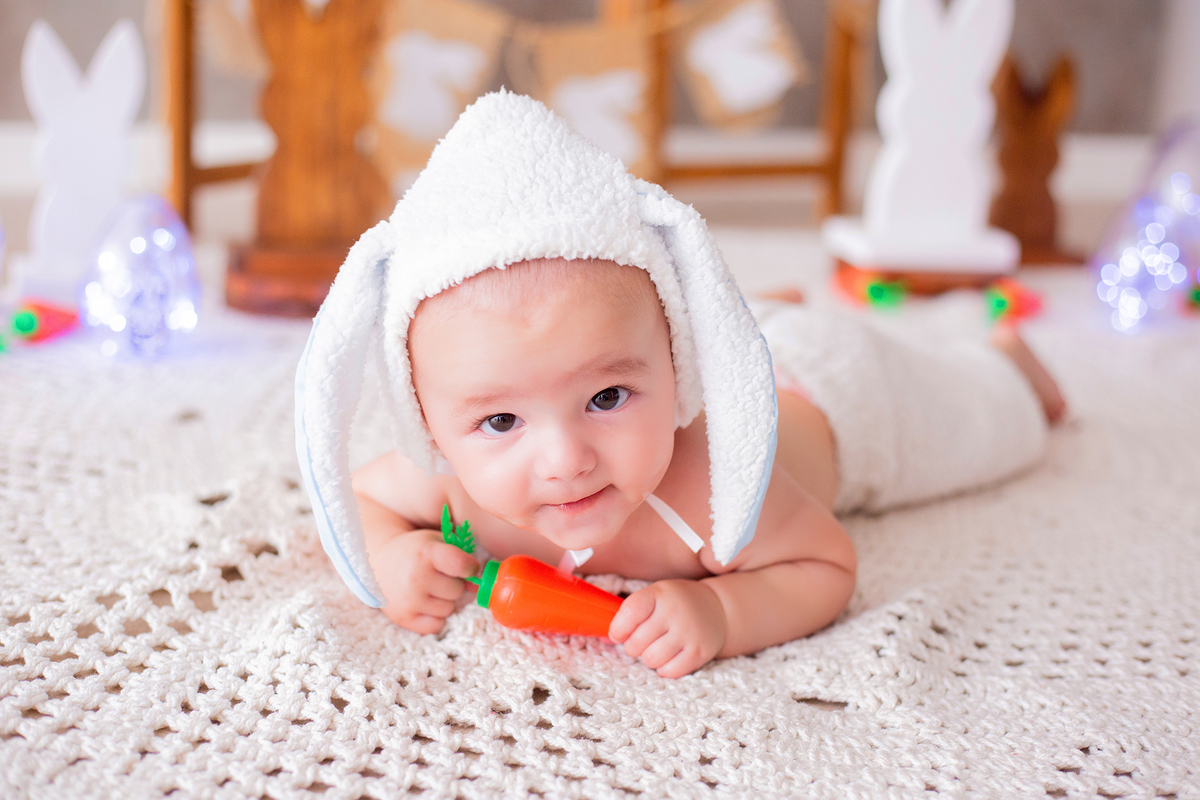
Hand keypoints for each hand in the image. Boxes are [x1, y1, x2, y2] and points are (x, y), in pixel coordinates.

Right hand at [369, 529, 479, 634]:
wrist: (376, 563)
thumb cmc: (413, 551)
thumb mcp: (435, 542)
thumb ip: (461, 557)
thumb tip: (477, 585)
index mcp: (426, 553)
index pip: (464, 566)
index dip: (470, 567)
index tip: (464, 566)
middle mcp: (417, 578)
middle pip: (458, 590)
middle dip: (453, 583)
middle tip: (437, 576)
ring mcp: (409, 600)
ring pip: (449, 609)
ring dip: (443, 600)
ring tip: (427, 588)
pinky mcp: (404, 618)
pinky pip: (436, 625)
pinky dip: (433, 617)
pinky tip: (423, 603)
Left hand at [608, 579, 726, 677]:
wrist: (717, 609)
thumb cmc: (676, 604)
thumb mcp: (655, 596)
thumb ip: (630, 613)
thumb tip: (604, 638)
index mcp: (659, 594)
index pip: (629, 613)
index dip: (618, 629)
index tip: (619, 634)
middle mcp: (675, 612)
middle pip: (636, 643)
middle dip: (633, 646)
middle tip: (642, 641)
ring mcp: (689, 633)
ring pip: (650, 660)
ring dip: (648, 658)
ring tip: (656, 647)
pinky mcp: (700, 653)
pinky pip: (668, 672)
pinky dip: (664, 668)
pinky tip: (669, 656)